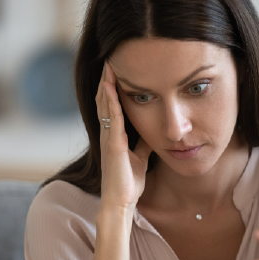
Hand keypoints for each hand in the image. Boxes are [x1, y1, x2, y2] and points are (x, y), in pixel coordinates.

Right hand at [96, 61, 151, 210]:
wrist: (121, 202)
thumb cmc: (128, 182)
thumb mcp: (141, 157)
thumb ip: (143, 143)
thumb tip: (153, 131)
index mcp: (115, 135)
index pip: (112, 105)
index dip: (113, 87)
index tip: (117, 68)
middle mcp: (108, 133)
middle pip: (105, 100)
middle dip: (108, 79)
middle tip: (110, 58)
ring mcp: (109, 137)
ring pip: (105, 105)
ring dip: (106, 84)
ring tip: (108, 64)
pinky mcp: (113, 145)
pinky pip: (111, 118)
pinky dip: (110, 101)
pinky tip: (109, 87)